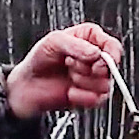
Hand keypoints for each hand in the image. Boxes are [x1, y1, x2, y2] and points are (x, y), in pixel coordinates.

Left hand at [5, 23, 124, 119]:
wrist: (27, 86)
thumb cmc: (39, 59)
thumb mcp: (53, 41)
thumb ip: (76, 45)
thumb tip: (96, 53)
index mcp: (90, 39)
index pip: (112, 45)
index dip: (111, 53)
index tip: (100, 59)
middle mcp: (95, 58)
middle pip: (110, 66)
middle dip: (89, 68)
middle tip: (70, 64)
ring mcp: (94, 78)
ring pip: (106, 84)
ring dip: (84, 82)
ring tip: (69, 77)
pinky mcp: (90, 95)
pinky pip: (99, 99)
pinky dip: (83, 97)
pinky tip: (70, 91)